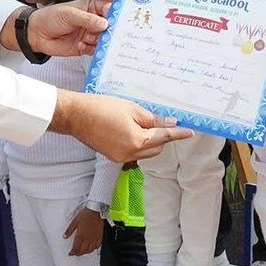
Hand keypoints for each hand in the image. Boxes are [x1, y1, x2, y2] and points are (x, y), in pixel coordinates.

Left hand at [21, 2, 107, 56]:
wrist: (36, 34)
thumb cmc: (50, 17)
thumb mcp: (69, 14)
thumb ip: (87, 19)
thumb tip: (105, 24)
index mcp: (91, 7)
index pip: (108, 8)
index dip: (114, 13)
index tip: (116, 19)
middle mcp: (93, 21)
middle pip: (109, 26)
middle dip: (108, 30)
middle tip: (104, 33)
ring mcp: (90, 34)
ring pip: (104, 39)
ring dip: (98, 40)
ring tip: (87, 38)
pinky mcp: (85, 47)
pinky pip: (95, 50)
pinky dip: (90, 49)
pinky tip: (80, 45)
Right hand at [52, 90, 190, 163]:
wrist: (76, 115)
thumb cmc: (100, 108)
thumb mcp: (131, 109)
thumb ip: (152, 119)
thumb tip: (168, 123)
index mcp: (137, 141)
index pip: (164, 138)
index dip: (178, 134)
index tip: (189, 132)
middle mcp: (129, 153)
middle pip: (156, 148)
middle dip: (162, 136)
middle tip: (163, 121)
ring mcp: (120, 157)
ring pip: (145, 151)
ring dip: (150, 140)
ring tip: (144, 124)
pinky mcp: (112, 156)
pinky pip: (133, 152)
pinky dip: (137, 143)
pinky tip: (132, 129)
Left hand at [64, 207, 104, 255]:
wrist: (96, 210)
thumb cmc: (86, 214)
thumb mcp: (74, 221)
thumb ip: (69, 230)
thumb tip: (64, 236)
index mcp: (80, 235)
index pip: (75, 247)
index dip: (72, 252)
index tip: (70, 253)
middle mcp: (87, 238)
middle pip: (82, 250)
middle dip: (78, 253)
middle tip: (75, 253)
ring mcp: (94, 238)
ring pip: (90, 250)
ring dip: (85, 252)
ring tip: (82, 252)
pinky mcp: (99, 236)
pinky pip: (97, 246)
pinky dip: (94, 249)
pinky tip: (92, 248)